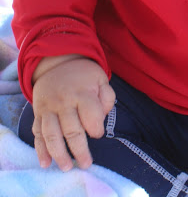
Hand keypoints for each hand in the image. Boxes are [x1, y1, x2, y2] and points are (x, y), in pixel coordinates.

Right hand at [32, 56, 115, 171]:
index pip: (91, 116)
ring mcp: (49, 108)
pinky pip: (37, 133)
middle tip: (87, 164)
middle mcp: (64, 101)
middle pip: (72, 130)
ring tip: (67, 167)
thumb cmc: (84, 75)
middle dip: (80, 150)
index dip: (97, 129)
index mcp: (82, 93)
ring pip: (52, 135)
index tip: (98, 133)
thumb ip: (107, 98)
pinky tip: (46, 163)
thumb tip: (102, 119)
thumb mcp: (101, 78)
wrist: (58, 62)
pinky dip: (40, 149)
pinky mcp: (38, 113)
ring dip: (59, 154)